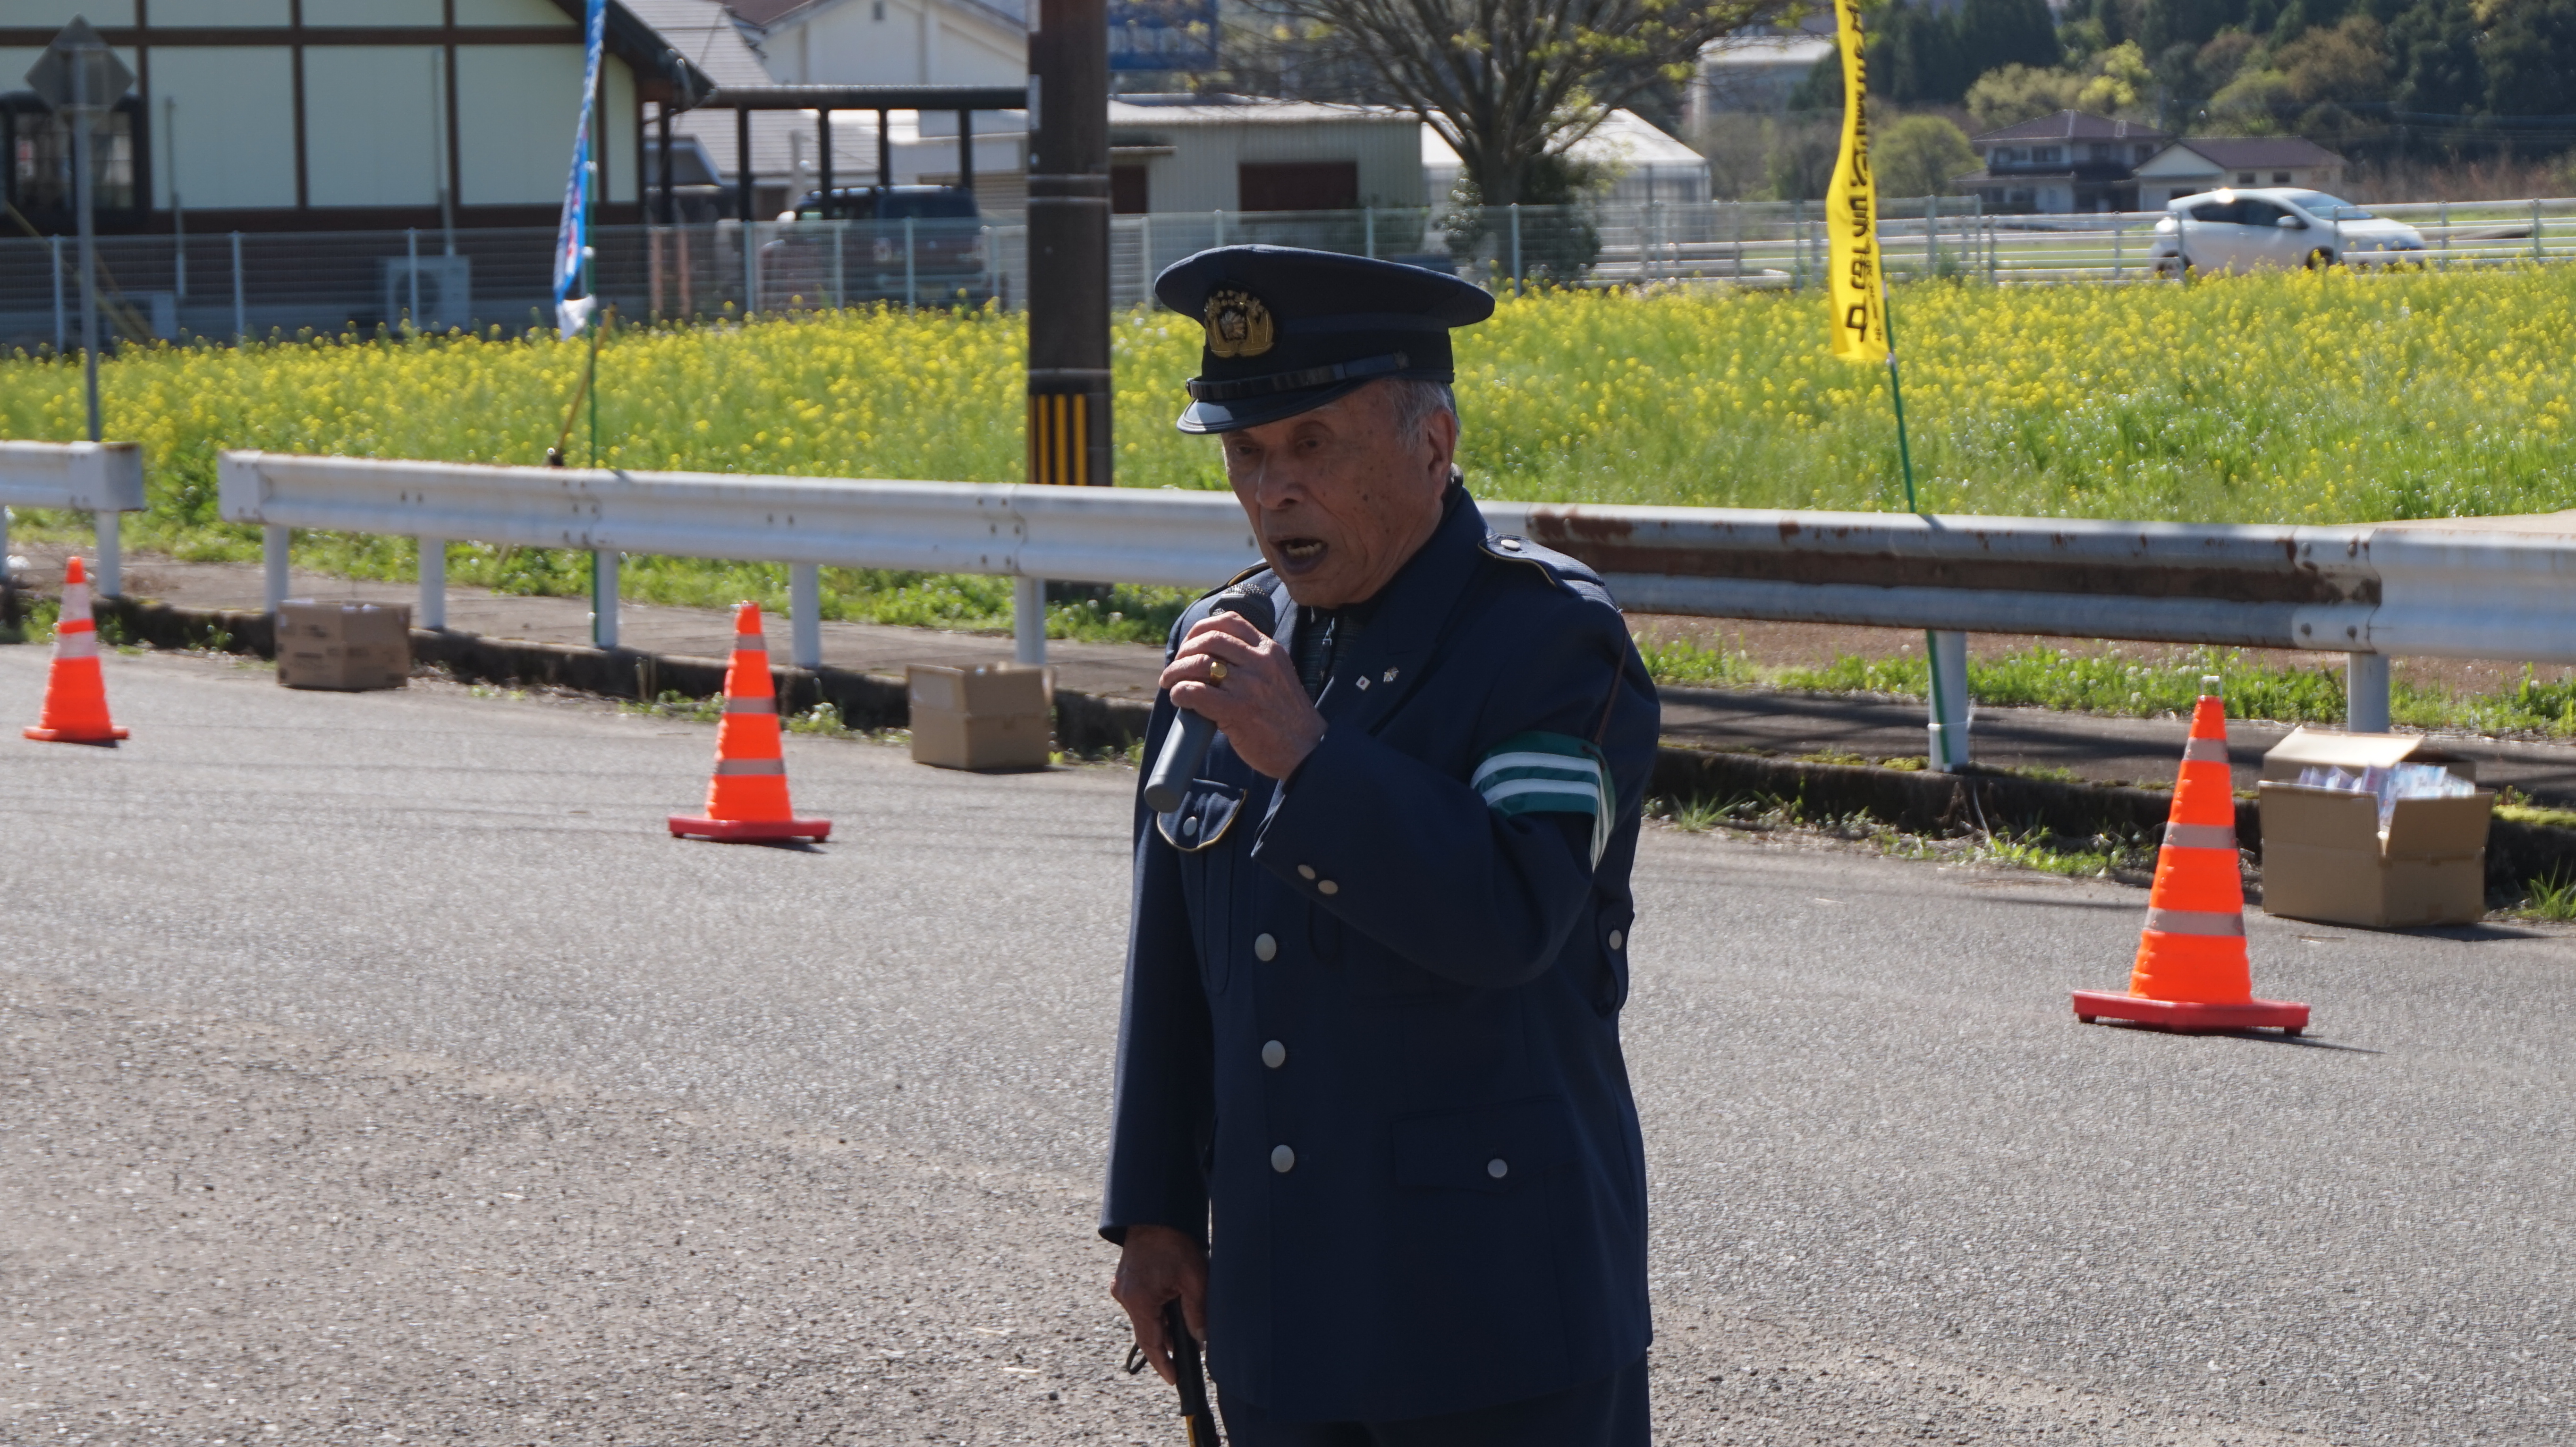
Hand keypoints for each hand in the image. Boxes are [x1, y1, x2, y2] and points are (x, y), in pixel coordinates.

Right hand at [1110, 1223, 1207, 1385]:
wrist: (1155, 1214)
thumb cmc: (1175, 1243)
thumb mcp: (1194, 1279)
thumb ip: (1197, 1312)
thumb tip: (1201, 1341)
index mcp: (1139, 1300)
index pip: (1151, 1343)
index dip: (1163, 1364)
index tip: (1174, 1379)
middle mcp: (1125, 1297)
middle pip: (1146, 1333)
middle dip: (1166, 1345)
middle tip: (1184, 1355)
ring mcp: (1122, 1289)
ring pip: (1144, 1319)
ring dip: (1162, 1326)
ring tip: (1182, 1325)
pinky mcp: (1124, 1282)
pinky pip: (1140, 1305)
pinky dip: (1155, 1312)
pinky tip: (1170, 1307)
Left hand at [1159, 612, 1325, 779]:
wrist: (1306, 750)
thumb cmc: (1288, 718)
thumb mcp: (1278, 676)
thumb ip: (1255, 663)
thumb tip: (1213, 659)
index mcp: (1270, 651)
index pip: (1231, 621)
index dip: (1202, 628)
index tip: (1190, 643)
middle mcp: (1260, 662)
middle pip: (1210, 639)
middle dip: (1185, 650)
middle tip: (1176, 667)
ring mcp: (1249, 685)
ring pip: (1199, 663)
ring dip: (1176, 672)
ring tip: (1170, 683)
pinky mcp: (1236, 710)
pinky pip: (1195, 692)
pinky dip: (1180, 693)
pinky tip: (1179, 699)